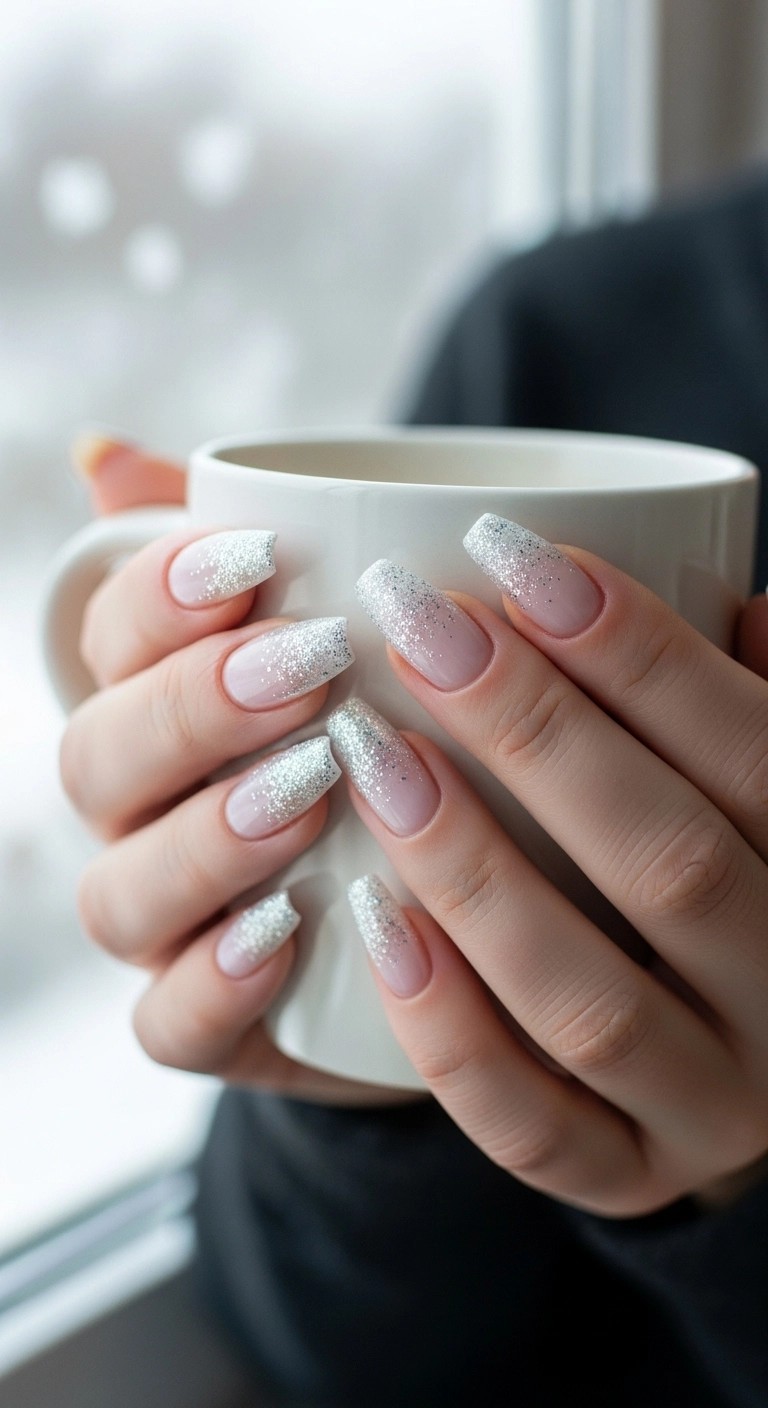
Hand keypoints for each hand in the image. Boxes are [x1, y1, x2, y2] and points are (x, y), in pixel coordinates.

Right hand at [64, 436, 411, 1105]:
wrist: (455, 907)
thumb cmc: (391, 737)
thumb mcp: (349, 628)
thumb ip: (236, 538)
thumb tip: (101, 451)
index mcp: (158, 706)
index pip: (111, 642)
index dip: (161, 597)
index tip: (258, 559)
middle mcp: (142, 816)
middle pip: (100, 761)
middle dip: (192, 707)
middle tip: (308, 667)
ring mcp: (169, 926)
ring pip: (119, 893)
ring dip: (204, 837)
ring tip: (307, 793)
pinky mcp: (211, 1025)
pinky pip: (167, 1025)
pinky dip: (212, 984)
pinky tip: (286, 936)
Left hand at [329, 524, 767, 1211]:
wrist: (749, 1043)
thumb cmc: (744, 857)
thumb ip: (760, 702)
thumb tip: (736, 595)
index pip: (760, 758)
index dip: (643, 653)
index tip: (517, 558)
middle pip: (673, 868)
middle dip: (539, 734)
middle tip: (422, 628)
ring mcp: (716, 1110)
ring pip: (594, 1008)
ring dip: (477, 874)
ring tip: (376, 757)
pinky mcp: (628, 1176)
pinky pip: (531, 1129)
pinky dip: (449, 1032)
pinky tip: (372, 920)